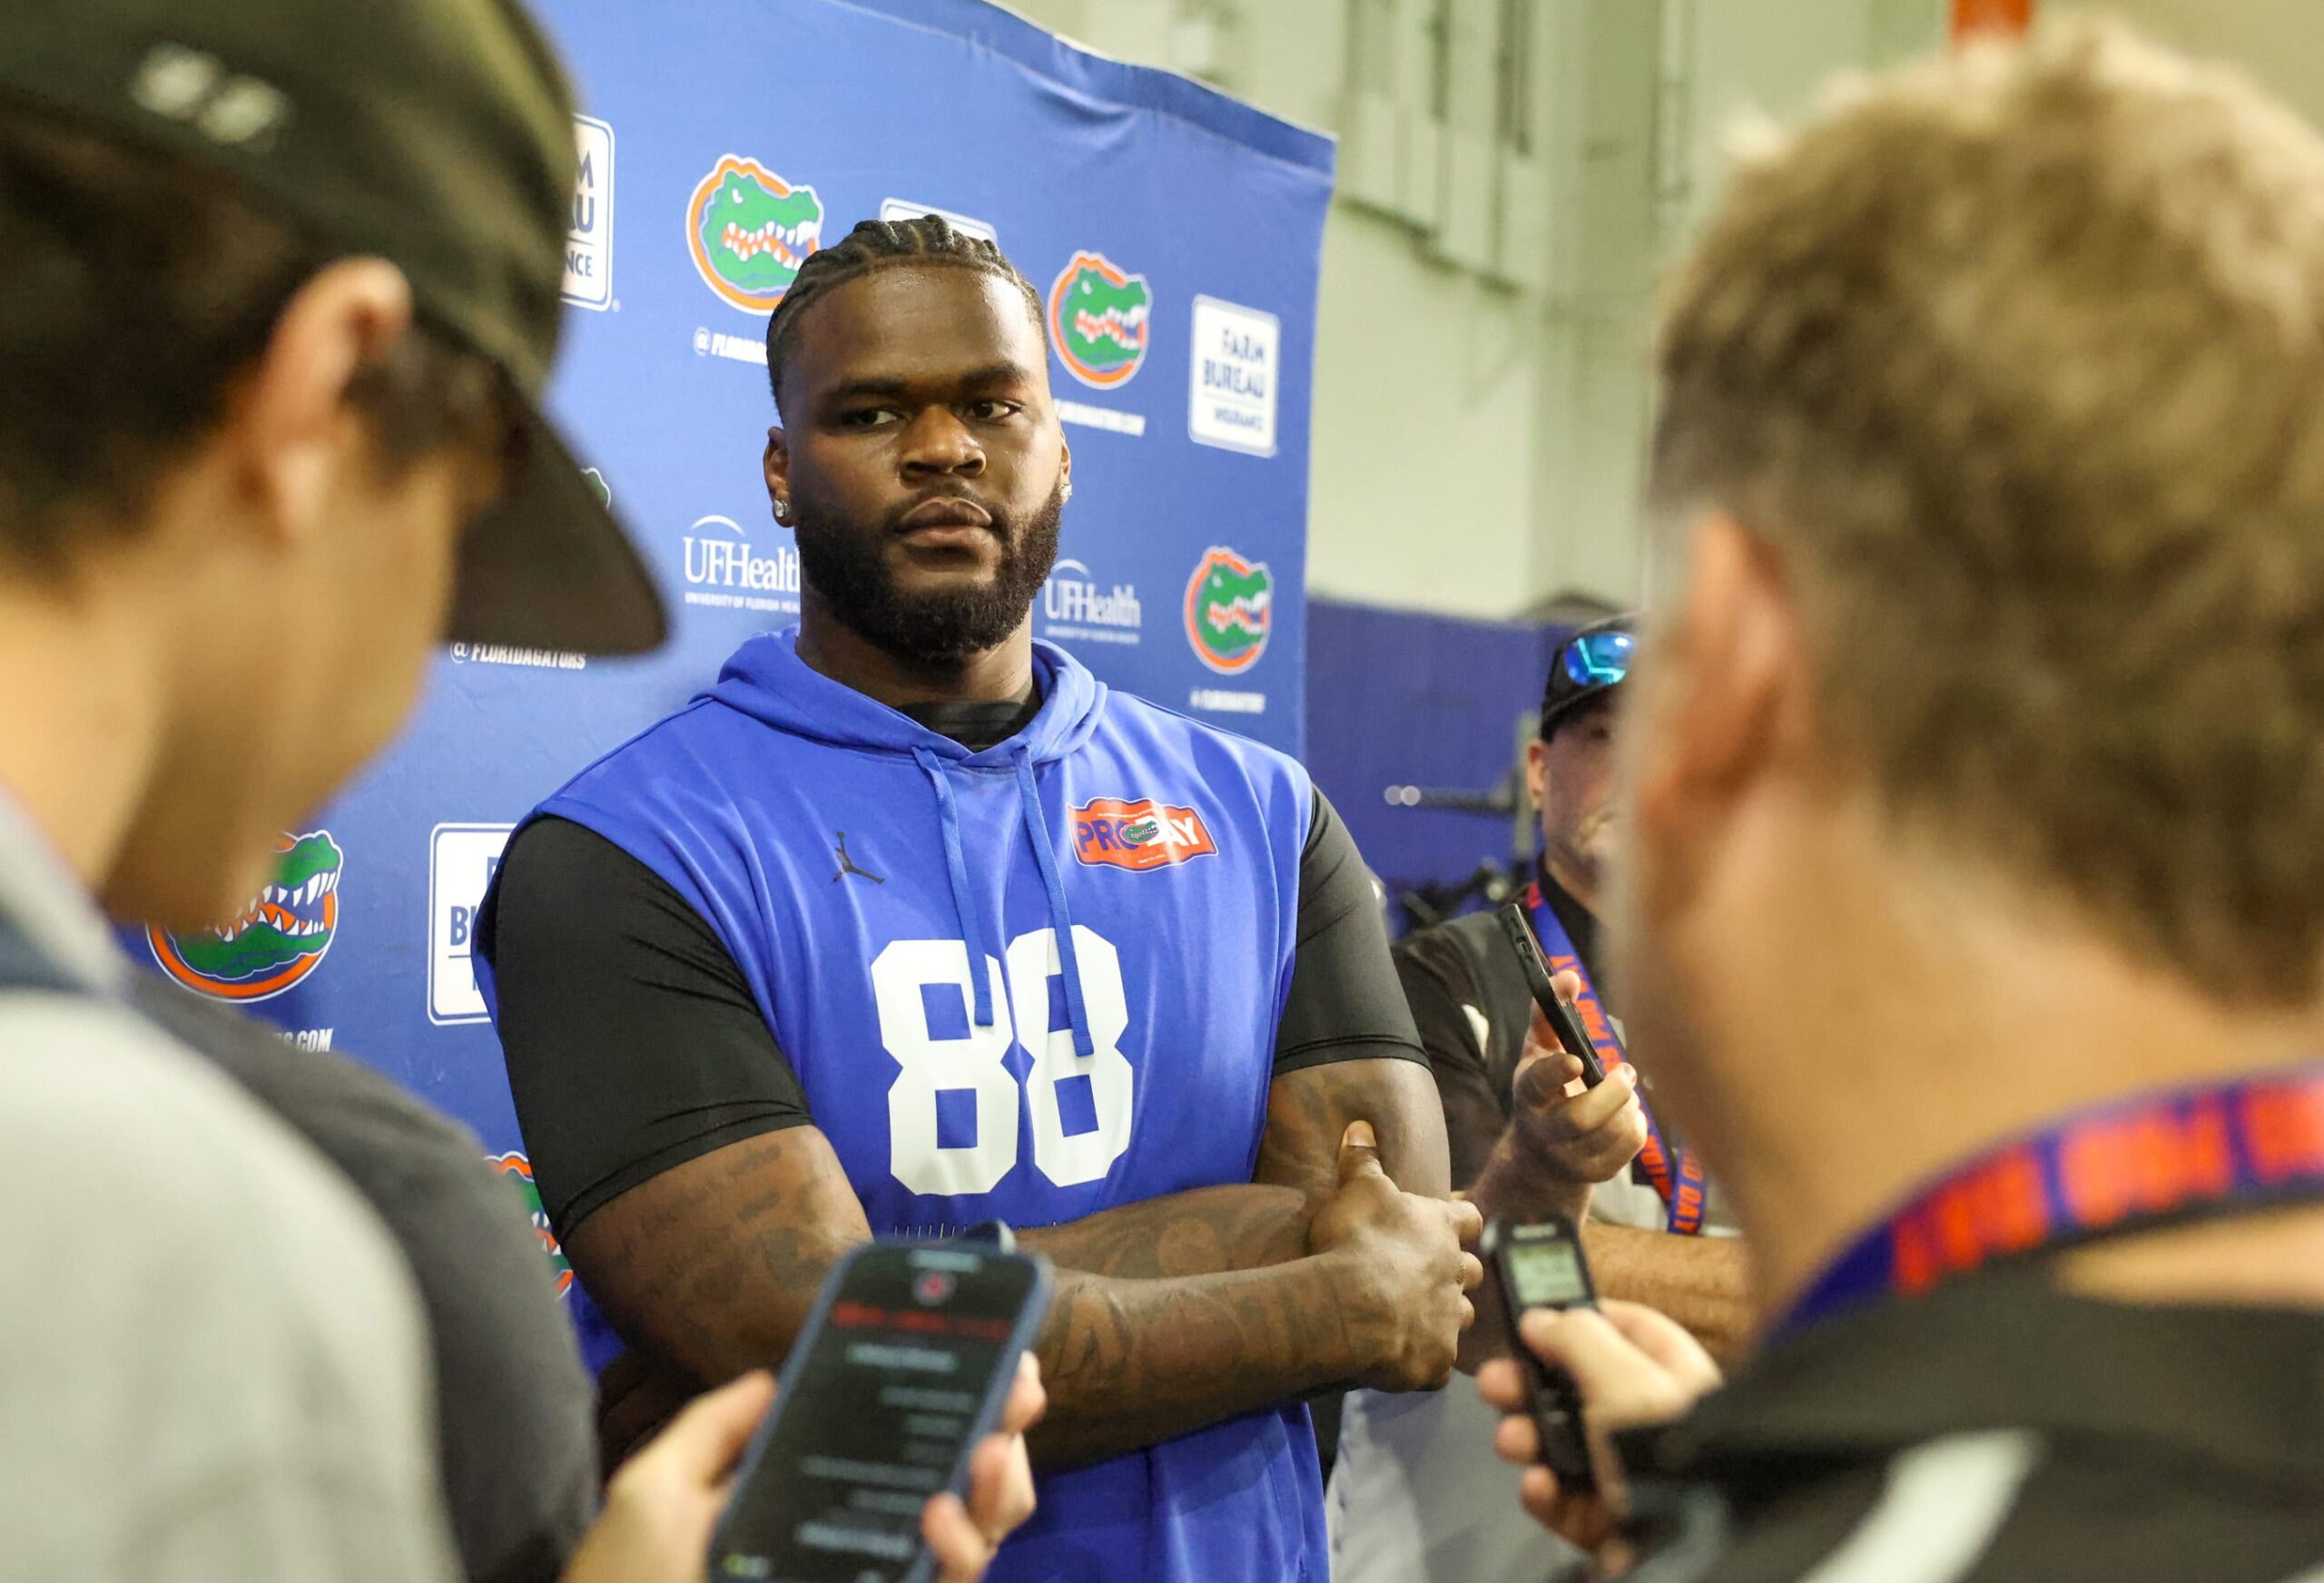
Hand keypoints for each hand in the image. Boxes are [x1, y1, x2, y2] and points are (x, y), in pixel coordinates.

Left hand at [562, 1356, 1047, 1582]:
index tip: (998, 1351)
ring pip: (981, 1536)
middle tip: (1017, 1390)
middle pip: (968, 1484)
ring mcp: (879, 1582)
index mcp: (821, 1498)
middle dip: (1006, 1430)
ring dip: (1001, 1485)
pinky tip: (940, 1515)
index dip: (960, 1396)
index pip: (907, 1443)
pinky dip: (962, 1551)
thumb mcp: (655, 1490)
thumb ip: (713, 1428)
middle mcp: (864, 1542)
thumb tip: (773, 1378)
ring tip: (983, 1451)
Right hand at [1308, 1120, 1485, 1390]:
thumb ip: (1362, 1159)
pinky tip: (1402, 1359)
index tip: (1453, 1223)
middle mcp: (1455, 1273)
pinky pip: (1437, 1365)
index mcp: (1441, 1229)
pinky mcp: (1435, 1362)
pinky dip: (1424, 1360)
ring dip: (1444, 1316)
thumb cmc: (1356, 1239)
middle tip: (1427, 1275)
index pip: (1469, 1219)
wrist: (1351, 1305)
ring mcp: (1448, 1320)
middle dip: (1455, 1273)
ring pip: (1460, 1318)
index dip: (1461, 1221)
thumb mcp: (1356, 1188)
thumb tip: (1361, 1126)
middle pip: (1471, 1272)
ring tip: (1415, 1317)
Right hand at [1475, 1301, 1722, 1549]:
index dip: (1577, 1319)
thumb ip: (1577, 1337)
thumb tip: (1539, 1318)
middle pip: (1577, 1389)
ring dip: (1527, 1439)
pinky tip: (1538, 1486)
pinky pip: (1565, 1500)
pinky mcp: (1609, 1520)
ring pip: (1562, 1446)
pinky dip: (1544, 1493)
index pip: (1624, 1329)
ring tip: (1513, 1441)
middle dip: (1528, 1386)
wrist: (1687, 1540)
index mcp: (1671, 1373)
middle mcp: (1649, 1420)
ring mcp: (1627, 1473)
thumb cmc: (1668, 1447)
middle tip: (1495, 1384)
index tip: (1533, 1320)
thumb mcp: (1621, 1376)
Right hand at [1506, 975, 1647, 1185]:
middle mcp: (1544, 1129)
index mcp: (1528, 1093)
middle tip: (1624, 1072)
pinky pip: (1629, 1147)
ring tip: (1626, 1090)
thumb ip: (1549, 1013)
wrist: (1540, 1155)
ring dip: (1628, 1106)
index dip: (1556, 1071)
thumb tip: (1568, 975)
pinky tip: (1628, 1113)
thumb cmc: (1546, 1089)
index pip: (1537, 1083)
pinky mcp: (1595, 1172)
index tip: (1576, 1059)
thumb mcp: (1538, 1052)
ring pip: (1611, 1133)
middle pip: (1580, 1119)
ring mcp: (1570, 1156)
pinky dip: (1637, 1125)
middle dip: (1611, 1092)